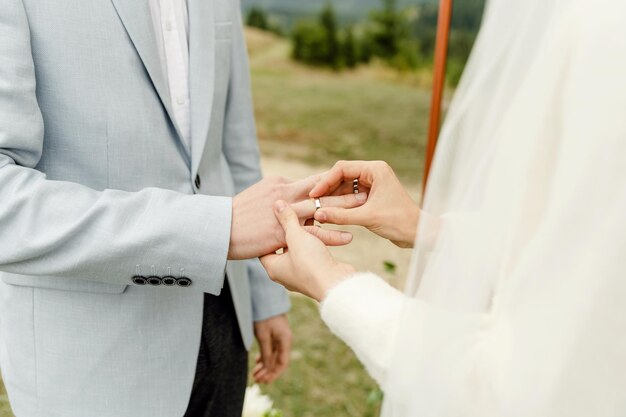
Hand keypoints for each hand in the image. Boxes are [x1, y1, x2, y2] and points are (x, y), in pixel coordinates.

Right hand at [229, 176, 365, 259]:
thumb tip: (289, 196)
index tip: (350, 182)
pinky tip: (349, 237)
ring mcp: (284, 213)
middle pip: (321, 190)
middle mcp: (284, 194)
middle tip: (365, 188)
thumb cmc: (236, 215)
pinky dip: (332, 234)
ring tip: (363, 208)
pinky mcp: (282, 232)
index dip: (332, 182)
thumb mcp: (258, 196)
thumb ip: (277, 194)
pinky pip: (312, 233)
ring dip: (343, 208)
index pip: (312, 181)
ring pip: (320, 208)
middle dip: (344, 189)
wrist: (219, 229)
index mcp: (280, 184)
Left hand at [252, 314, 291, 383]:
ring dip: (265, 366)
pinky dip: (264, 357)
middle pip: (278, 361)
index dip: (274, 374)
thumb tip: (267, 368)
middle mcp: (285, 340)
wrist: (264, 300)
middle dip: (268, 372)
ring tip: (255, 374)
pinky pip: (271, 350)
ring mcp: (280, 338)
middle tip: (257, 380)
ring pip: (274, 356)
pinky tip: (258, 362)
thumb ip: (266, 353)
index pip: (282, 363)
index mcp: (285, 341)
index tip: (264, 381)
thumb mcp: (263, 336)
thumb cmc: (264, 316)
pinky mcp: (275, 335)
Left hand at [260, 201, 355, 301]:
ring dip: (303, 237)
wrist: (336, 284)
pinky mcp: (316, 273)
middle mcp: (284, 274)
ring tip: (307, 219)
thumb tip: (277, 203)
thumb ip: (287, 219)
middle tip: (289, 216)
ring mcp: (301, 275)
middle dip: (287, 232)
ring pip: (298, 251)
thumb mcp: (296, 236)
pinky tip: (320, 231)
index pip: (263, 249)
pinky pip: (311, 255)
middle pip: (281, 248)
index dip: (266, 234)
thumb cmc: (310, 262)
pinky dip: (314, 243)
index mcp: (273, 268)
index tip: (270, 219)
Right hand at [310, 161, 419, 247]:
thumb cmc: (399, 222)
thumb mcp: (367, 218)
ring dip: (333, 197)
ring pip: (345, 186)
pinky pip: (350, 195)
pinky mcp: (371, 195)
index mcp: (376, 170)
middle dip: (328, 189)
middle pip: (342, 176)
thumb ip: (341, 215)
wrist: (418, 233)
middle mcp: (374, 173)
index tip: (314, 194)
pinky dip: (341, 203)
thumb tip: (318, 213)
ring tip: (319, 208)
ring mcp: (372, 184)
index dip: (326, 181)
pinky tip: (330, 212)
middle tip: (313, 201)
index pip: (343, 168)